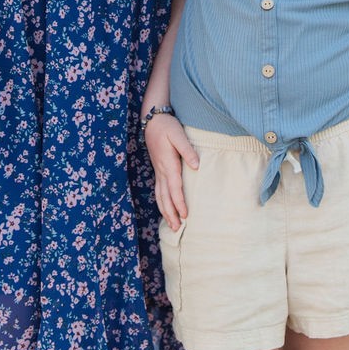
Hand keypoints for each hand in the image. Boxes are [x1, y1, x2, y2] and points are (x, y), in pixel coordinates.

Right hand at [146, 115, 198, 229]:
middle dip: (170, 214)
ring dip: (165, 211)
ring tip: (171, 225)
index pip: (174, 188)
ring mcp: (158, 171)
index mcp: (168, 164)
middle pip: (165, 197)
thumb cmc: (167, 126)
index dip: (179, 202)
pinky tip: (165, 209)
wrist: (152, 120)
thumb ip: (187, 150)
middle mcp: (162, 171)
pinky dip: (161, 203)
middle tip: (177, 229)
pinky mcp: (158, 170)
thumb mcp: (178, 134)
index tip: (185, 215)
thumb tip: (196, 166)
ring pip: (160, 196)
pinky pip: (158, 191)